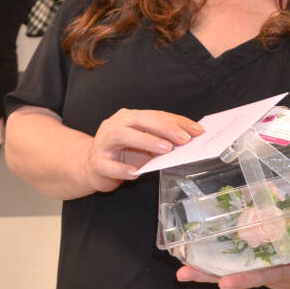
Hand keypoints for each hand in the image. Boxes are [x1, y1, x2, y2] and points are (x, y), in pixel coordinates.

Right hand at [83, 109, 203, 192]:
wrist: (93, 166)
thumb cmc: (123, 153)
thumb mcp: (144, 144)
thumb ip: (161, 140)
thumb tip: (189, 140)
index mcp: (128, 118)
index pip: (154, 115)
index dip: (176, 121)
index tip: (197, 130)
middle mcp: (114, 125)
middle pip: (138, 121)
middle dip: (163, 128)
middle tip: (184, 139)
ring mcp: (103, 143)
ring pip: (121, 136)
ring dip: (144, 141)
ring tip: (165, 149)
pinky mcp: (97, 162)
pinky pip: (108, 165)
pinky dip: (122, 169)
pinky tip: (136, 173)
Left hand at [176, 248, 289, 288]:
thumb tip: (287, 211)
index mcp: (289, 272)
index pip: (263, 276)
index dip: (244, 279)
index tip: (224, 284)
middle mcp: (272, 274)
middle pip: (237, 275)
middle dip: (210, 275)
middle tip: (183, 274)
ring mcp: (266, 271)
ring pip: (233, 270)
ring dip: (208, 270)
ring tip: (183, 269)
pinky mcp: (264, 265)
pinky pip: (240, 263)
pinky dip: (221, 260)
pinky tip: (200, 256)